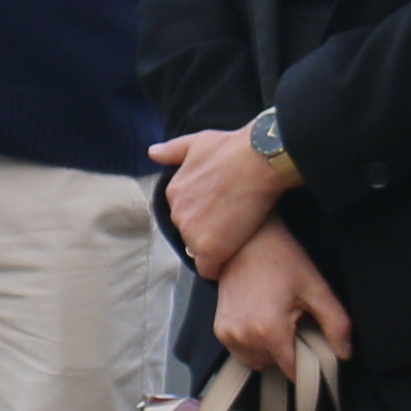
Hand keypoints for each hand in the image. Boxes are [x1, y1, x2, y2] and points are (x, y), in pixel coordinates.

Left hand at [142, 125, 303, 275]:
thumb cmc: (233, 148)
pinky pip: (209, 269)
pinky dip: (220, 267)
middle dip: (208, 233)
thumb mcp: (199, 142)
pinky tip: (234, 257)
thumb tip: (152, 152)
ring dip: (215, 249)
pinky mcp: (209, 248)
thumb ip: (173, 150)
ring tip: (237, 240)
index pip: (184, 215)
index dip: (204, 217)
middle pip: (190, 234)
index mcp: (174, 192)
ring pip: (199, 252)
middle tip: (233, 226)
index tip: (222, 214)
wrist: (258, 160)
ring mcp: (191, 232)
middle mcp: (177, 214)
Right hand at [214, 223, 352, 375]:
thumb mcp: (316, 289)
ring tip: (277, 319)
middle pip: (277, 367)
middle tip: (295, 322)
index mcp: (270, 330)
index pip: (294, 372)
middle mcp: (245, 337)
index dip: (308, 363)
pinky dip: (255, 344)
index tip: (313, 346)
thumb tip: (344, 353)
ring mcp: (228, 335)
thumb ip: (336, 324)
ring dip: (272, 351)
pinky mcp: (220, 331)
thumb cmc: (280, 259)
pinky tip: (262, 319)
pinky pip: (243, 353)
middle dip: (290, 352)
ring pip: (259, 363)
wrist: (246, 241)